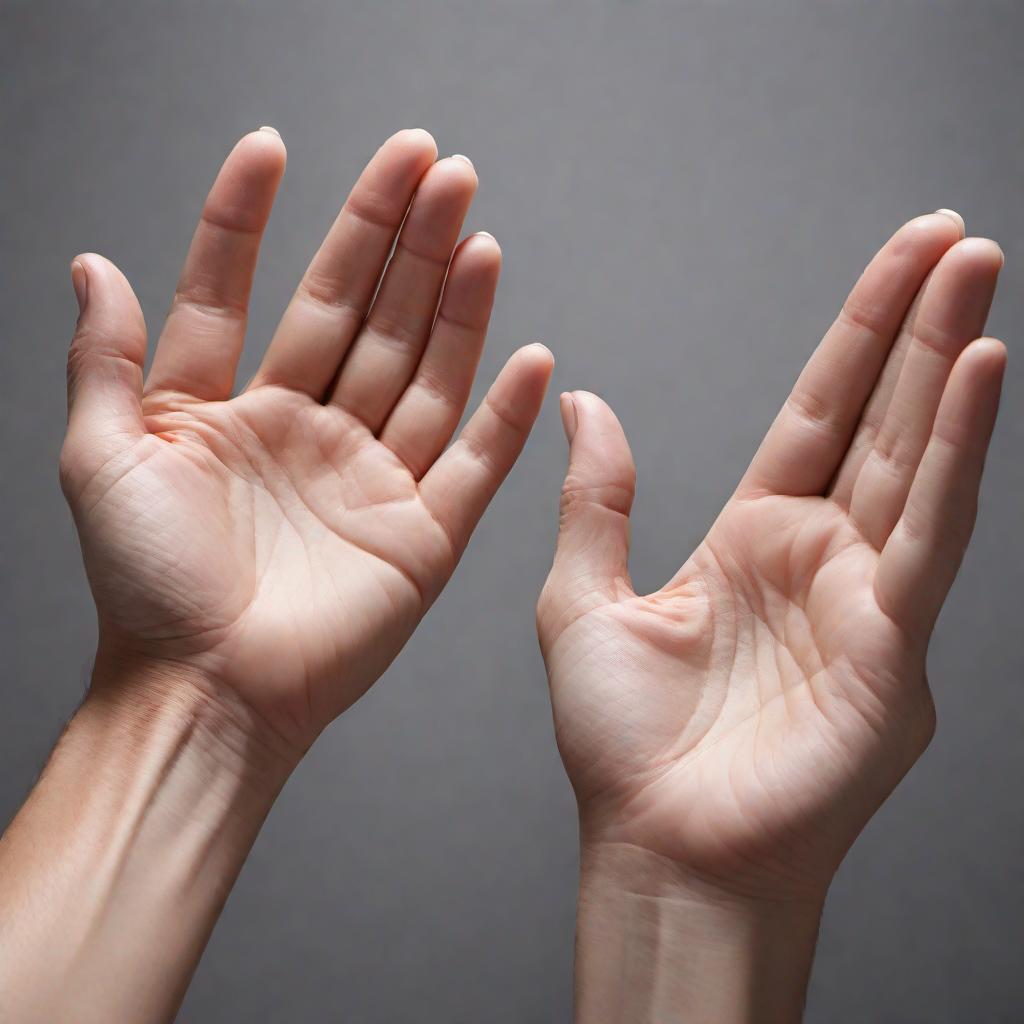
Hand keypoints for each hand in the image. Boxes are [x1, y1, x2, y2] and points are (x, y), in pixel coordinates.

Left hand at [62, 128, 551, 754]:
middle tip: (428, 164)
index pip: (241, 290)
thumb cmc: (147, 590)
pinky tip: (526, 353)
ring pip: (423, 368)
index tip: (271, 149)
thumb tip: (92, 265)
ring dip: (451, 298)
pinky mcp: (422, 531)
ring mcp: (370, 478)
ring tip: (472, 227)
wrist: (208, 693)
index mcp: (225, 410)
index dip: (252, 218)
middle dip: (393, 235)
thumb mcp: (101, 458)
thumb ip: (105, 358)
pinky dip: (505, 412)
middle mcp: (304, 433)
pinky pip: (476, 460)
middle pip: (358, 314)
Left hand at [538, 212, 1003, 902]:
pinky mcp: (892, 645)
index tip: (898, 265)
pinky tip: (979, 370)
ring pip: (913, 456)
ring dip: (947, 361)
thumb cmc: (624, 746)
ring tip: (976, 271)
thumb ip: (597, 497)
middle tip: (954, 236)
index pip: (820, 414)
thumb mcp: (584, 597)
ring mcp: (865, 598)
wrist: (657, 845)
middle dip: (916, 324)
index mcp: (754, 541)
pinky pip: (928, 531)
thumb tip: (584, 403)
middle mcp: (821, 559)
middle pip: (879, 417)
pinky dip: (955, 450)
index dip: (858, 337)